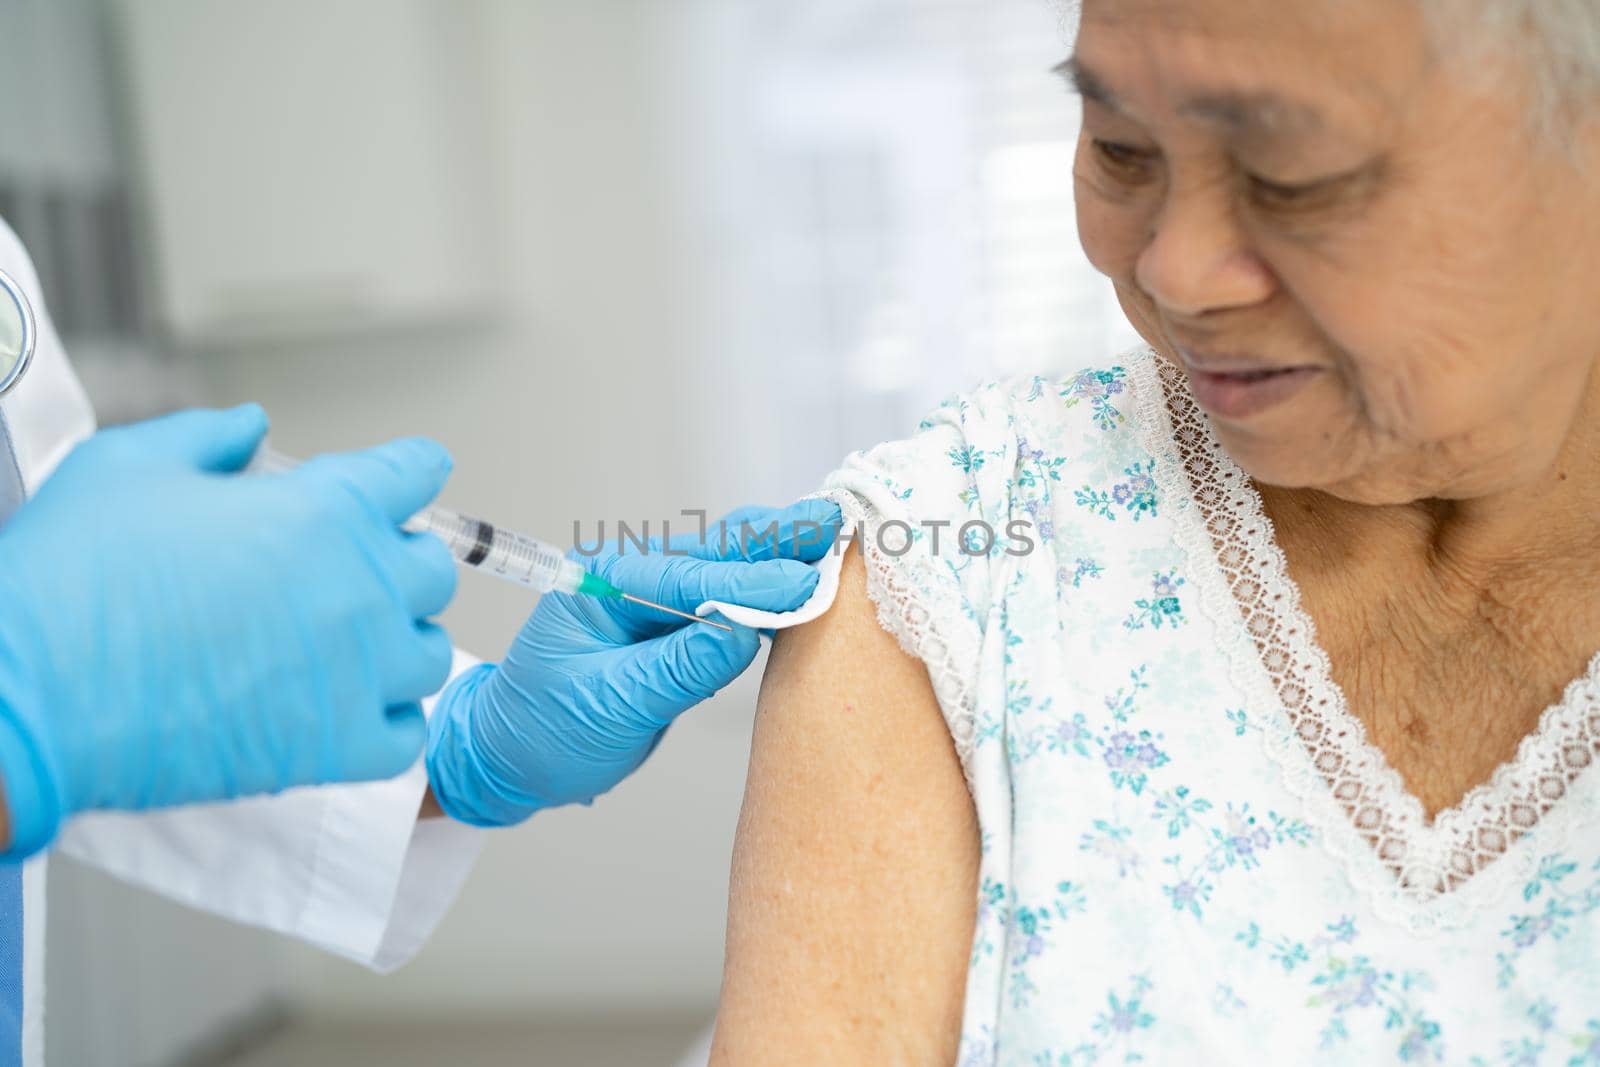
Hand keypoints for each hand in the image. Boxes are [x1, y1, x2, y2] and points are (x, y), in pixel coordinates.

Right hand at [0, 406, 458, 854]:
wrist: (30, 694)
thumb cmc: (72, 578)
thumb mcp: (130, 465)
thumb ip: (208, 438)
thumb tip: (253, 428)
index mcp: (325, 509)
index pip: (413, 474)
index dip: (409, 473)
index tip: (410, 479)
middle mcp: (360, 587)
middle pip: (429, 569)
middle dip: (397, 560)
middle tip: (350, 569)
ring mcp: (358, 672)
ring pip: (428, 653)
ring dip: (397, 643)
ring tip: (347, 644)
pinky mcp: (338, 748)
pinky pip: (405, 736)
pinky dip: (386, 723)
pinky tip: (346, 708)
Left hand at [425, 500, 841, 824]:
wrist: (512, 759)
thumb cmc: (544, 733)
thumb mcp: (610, 706)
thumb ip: (677, 669)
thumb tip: (741, 636)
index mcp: (604, 584)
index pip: (692, 578)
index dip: (753, 583)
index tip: (807, 584)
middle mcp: (632, 578)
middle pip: (716, 552)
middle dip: (776, 540)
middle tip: (836, 524)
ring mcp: (654, 598)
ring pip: (727, 567)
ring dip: (779, 556)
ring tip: (835, 538)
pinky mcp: (673, 625)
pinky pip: (727, 598)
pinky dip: (767, 589)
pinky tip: (806, 578)